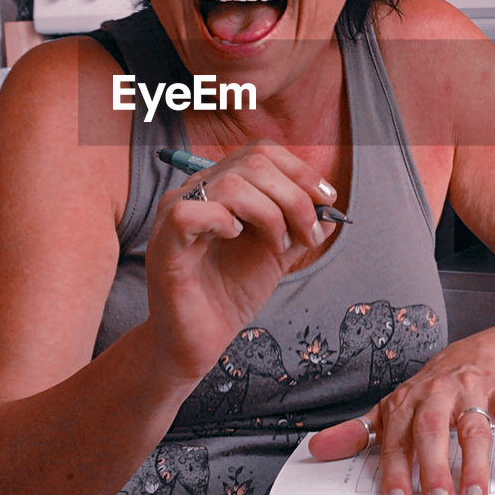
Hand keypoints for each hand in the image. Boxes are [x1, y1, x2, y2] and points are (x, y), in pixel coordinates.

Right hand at [143, 142, 338, 380]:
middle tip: (309, 234)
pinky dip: (224, 221)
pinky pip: (190, 213)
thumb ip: (298, 226)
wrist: (200, 342)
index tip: (327, 199)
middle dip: (294, 196)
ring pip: (230, 184)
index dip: (299, 170)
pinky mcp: (164, 245)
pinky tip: (236, 238)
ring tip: (278, 245)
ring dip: (270, 214)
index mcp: (220, 187)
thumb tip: (330, 208)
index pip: (260, 152)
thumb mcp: (275, 254)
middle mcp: (195, 192)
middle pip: (253, 163)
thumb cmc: (230, 294)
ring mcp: (174, 215)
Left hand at [307, 337, 494, 494]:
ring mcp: (471, 391)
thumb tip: (316, 450)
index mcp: (406, 402)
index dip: (395, 470)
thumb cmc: (430, 393)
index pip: (397, 439)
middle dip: (434, 467)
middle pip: (432, 430)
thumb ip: (357, 433)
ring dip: (475, 462)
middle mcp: (437, 394)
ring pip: (473, 426)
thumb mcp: (392, 409)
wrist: (477, 355)